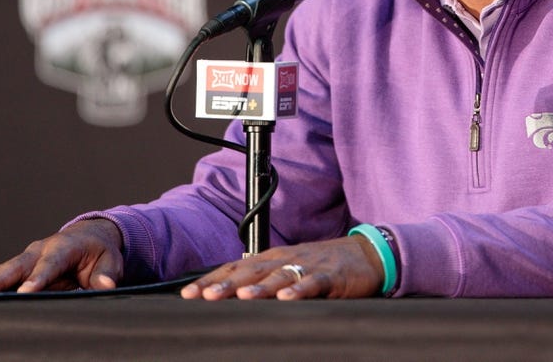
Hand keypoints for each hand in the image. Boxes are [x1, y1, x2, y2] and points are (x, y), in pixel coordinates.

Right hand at [0, 219, 123, 294]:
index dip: (38, 279)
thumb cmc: (100, 253)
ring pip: (1, 270)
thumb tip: (107, 285)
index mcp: (64, 248)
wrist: (90, 236)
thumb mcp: (111, 262)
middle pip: (17, 267)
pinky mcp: (19, 266)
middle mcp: (40, 250)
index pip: (50, 265)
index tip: (26, 292)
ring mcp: (27, 257)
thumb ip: (107, 275)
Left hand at [181, 235, 383, 300]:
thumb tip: (229, 298)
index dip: (211, 280)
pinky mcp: (331, 276)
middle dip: (226, 284)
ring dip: (259, 286)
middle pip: (250, 271)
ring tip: (241, 296)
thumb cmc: (322, 265)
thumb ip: (262, 281)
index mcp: (271, 259)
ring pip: (279, 276)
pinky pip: (313, 283)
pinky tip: (288, 298)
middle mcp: (285, 259)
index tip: (187, 294)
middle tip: (203, 296)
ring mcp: (308, 266)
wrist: (366, 255)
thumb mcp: (288, 270)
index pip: (234, 268)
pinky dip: (300, 290)